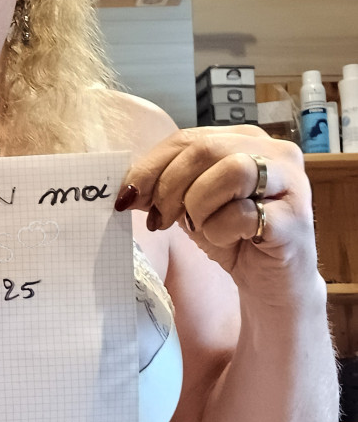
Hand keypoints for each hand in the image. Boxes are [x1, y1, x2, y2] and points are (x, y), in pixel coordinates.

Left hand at [115, 125, 315, 289]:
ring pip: (231, 170)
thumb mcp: (191, 206)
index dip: (150, 166)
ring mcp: (290, 181)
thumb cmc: (233, 237)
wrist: (272, 283)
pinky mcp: (295, 216)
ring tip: (201, 228)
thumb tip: (127, 187)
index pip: (186, 138)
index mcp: (244, 139)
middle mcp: (273, 151)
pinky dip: (221, 231)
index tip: (128, 196)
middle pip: (205, 149)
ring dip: (199, 205)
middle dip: (170, 187)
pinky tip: (227, 241)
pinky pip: (244, 213)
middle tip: (161, 219)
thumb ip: (165, 188)